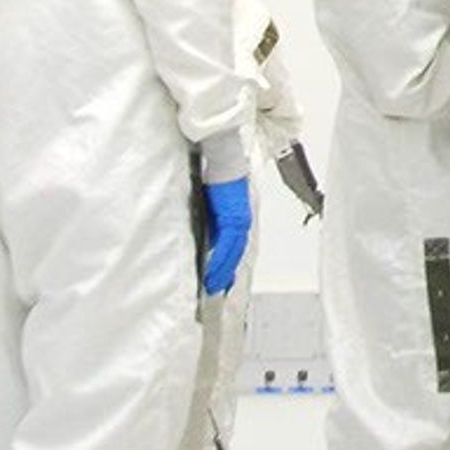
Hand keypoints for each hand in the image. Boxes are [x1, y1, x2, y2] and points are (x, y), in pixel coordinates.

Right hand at [201, 175, 252, 296]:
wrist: (225, 159)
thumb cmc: (218, 176)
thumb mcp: (214, 202)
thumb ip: (214, 220)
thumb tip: (207, 236)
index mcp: (238, 217)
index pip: (234, 247)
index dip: (227, 264)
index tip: (220, 279)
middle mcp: (242, 221)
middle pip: (235, 254)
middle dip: (225, 273)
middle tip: (215, 290)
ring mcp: (240, 221)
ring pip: (232, 254)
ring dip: (222, 272)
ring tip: (211, 287)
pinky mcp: (234, 219)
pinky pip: (227, 247)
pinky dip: (219, 262)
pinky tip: (212, 274)